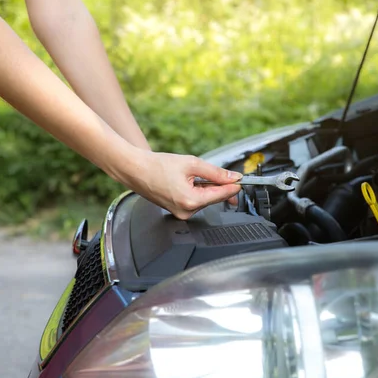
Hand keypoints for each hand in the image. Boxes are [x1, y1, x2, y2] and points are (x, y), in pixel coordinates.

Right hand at [120, 151, 242, 219]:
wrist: (135, 170)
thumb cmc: (157, 166)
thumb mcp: (191, 163)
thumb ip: (215, 172)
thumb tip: (232, 177)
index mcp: (191, 201)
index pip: (221, 195)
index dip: (233, 187)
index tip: (242, 181)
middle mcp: (186, 211)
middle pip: (214, 199)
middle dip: (220, 186)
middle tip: (226, 176)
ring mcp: (181, 213)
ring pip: (205, 200)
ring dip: (207, 188)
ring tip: (194, 174)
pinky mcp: (177, 211)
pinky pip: (194, 201)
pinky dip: (197, 191)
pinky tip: (189, 181)